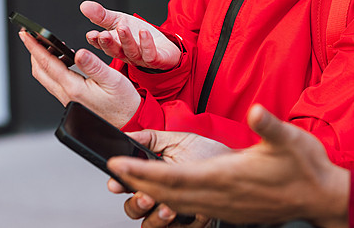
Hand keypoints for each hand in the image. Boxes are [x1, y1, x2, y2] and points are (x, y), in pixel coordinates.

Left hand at [19, 30, 140, 127]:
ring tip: (48, 44)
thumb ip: (94, 66)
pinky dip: (53, 68)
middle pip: (40, 71)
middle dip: (33, 52)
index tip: (26, 34)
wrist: (129, 122)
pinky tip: (64, 60)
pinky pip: (55, 82)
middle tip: (31, 36)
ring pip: (46, 78)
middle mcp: (67, 95)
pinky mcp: (72, 101)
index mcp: (74, 88)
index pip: (48, 64)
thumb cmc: (124, 104)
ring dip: (42, 60)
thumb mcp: (113, 80)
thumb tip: (79, 53)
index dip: (35, 47)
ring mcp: (68, 99)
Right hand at [80, 0, 180, 69]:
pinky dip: (146, 43)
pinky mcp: (156, 59)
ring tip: (122, 28)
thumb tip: (84, 5)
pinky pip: (151, 54)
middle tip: (102, 35)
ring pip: (131, 51)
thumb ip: (102, 15)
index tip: (91, 34)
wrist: (163, 47)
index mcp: (115, 45)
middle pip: (115, 50)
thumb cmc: (139, 35)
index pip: (102, 44)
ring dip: (126, 40)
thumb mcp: (119, 20)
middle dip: (108, 43)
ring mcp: (140, 58)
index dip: (96, 41)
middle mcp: (126, 54)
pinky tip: (144, 32)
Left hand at [107, 105, 350, 227]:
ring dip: (152, 193)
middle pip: (168, 194)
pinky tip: (165, 195)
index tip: (117, 164)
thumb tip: (256, 111)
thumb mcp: (290, 139)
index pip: (175, 177)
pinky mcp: (230, 211)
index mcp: (227, 177)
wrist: (323, 196)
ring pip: (177, 204)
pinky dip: (171, 201)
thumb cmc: (306, 167)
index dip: (143, 172)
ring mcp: (224, 207)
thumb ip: (269, 126)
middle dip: (137, 183)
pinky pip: (192, 209)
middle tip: (112, 172)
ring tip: (131, 181)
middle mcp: (220, 196)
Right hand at [107, 130, 228, 226]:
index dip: (119, 184)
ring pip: (150, 225)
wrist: (235, 164)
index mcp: (152, 175)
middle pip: (133, 209)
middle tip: (147, 196)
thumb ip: (152, 138)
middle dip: (137, 204)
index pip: (127, 184)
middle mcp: (160, 194)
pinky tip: (184, 215)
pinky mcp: (190, 222)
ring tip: (167, 208)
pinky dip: (180, 225)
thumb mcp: (178, 140)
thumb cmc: (207, 152)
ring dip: (155, 218)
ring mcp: (173, 210)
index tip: (118, 182)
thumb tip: (128, 135)